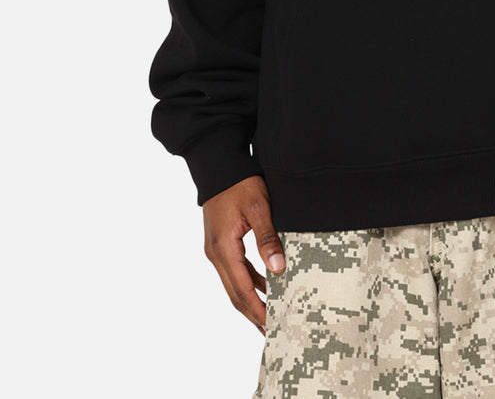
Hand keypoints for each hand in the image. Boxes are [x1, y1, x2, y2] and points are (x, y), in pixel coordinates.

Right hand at [202, 175, 285, 334]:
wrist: (218, 164)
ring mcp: (215, 249)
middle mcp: (215, 253)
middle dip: (253, 314)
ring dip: (251, 300)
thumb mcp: (258, 207)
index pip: (241, 290)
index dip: (257, 310)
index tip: (271, 326)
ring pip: (233, 284)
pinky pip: (235, 270)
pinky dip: (249, 282)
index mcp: (223, 248)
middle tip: (272, 332)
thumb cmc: (239, 182)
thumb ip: (268, 238)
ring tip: (270, 316)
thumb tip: (278, 268)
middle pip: (234, 294)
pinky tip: (265, 287)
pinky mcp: (220, 243)